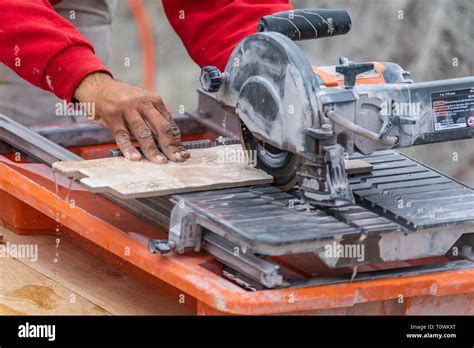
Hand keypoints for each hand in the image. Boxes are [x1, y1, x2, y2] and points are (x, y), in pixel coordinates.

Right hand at [73, 72, 189, 162]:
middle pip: (161, 128)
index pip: (170, 124)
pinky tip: (134, 157)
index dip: (177, 141)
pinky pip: (122, 135)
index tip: (182, 154)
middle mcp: (143, 103)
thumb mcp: (143, 102)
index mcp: (154, 101)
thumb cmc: (122, 98)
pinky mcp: (112, 116)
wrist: (97, 85)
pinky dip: (129, 148)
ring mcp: (127, 109)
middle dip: (170, 146)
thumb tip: (172, 140)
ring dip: (153, 149)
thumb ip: (156, 118)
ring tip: (160, 161)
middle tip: (177, 159)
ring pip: (143, 133)